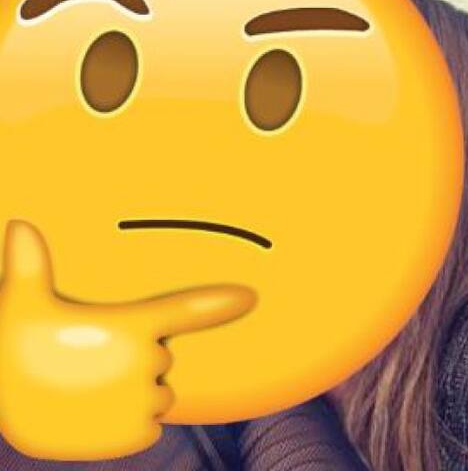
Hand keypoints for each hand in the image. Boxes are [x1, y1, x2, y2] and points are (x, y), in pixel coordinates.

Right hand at [0, 220, 254, 460]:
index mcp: (129, 326)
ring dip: (136, 391)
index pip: (187, 309)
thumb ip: (30, 264)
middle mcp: (144, 363)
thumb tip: (19, 224)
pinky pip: (150, 425)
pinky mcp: (134, 435)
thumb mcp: (19, 302)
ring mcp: (142, 401)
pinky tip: (96, 414)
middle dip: (138, 359)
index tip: (250, 296)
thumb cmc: (10, 349)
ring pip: (159, 394)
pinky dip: (131, 421)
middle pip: (163, 358)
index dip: (220, 302)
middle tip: (93, 361)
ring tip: (92, 388)